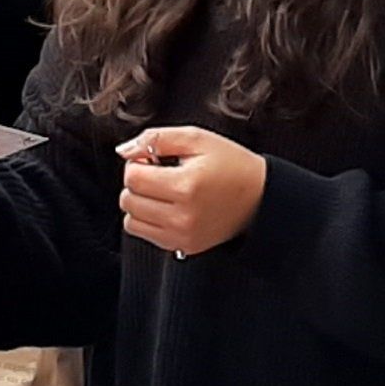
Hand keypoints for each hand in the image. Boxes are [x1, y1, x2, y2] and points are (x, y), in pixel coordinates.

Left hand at [115, 126, 266, 256]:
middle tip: (160, 174)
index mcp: (186, 186)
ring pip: (131, 220)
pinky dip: (149, 220)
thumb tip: (124, 150)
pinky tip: (168, 207)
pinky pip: (145, 235)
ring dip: (140, 203)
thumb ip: (157, 139)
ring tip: (163, 192)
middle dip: (138, 183)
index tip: (155, 160)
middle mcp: (182, 217)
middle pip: (128, 200)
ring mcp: (182, 236)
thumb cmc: (231, 164)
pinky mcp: (184, 247)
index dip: (138, 163)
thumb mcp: (197, 138)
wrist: (260, 197)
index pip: (132, 178)